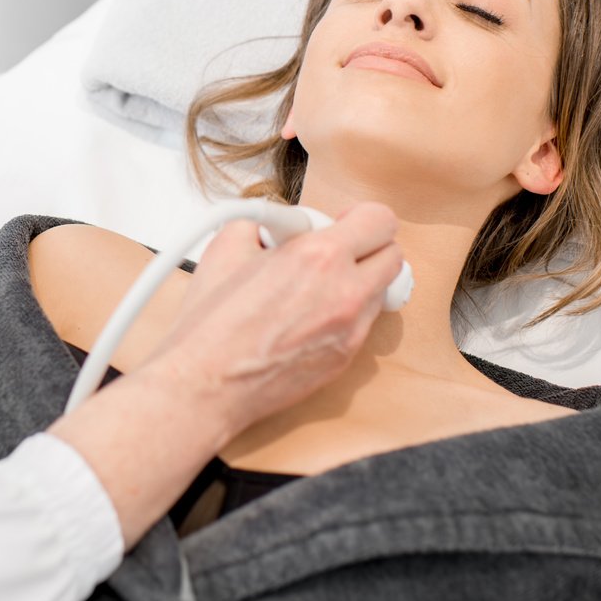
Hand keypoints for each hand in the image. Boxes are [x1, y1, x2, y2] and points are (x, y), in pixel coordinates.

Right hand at [142, 201, 403, 437]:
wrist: (206, 384)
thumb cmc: (211, 325)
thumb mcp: (227, 246)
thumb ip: (263, 223)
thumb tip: (276, 223)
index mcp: (320, 257)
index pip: (381, 221)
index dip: (362, 216)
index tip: (341, 221)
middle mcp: (346, 293)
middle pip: (394, 256)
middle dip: (368, 246)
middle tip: (336, 249)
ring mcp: (350, 331)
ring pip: (380, 292)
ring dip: (358, 281)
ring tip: (316, 285)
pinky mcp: (345, 359)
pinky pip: (362, 324)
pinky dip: (344, 313)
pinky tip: (308, 316)